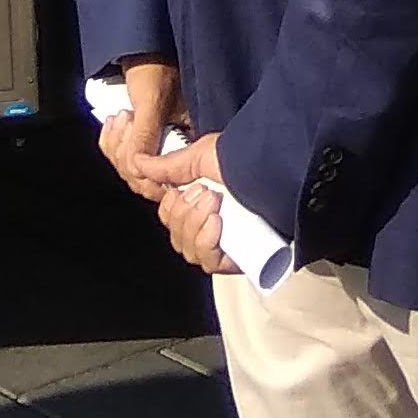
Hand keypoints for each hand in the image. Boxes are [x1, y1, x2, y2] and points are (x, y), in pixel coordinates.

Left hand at [92, 60, 180, 202]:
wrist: (140, 51)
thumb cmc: (154, 67)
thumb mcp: (151, 101)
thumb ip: (145, 136)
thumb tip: (135, 169)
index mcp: (190, 142)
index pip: (171, 178)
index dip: (149, 175)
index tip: (133, 158)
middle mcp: (176, 149)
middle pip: (146, 177)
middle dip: (127, 154)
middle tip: (127, 122)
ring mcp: (157, 146)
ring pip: (129, 168)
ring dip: (116, 145)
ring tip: (120, 116)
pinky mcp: (140, 142)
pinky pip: (119, 156)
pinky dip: (109, 142)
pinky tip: (112, 122)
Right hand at [135, 128, 236, 275]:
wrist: (281, 171)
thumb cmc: (246, 159)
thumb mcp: (204, 155)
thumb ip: (170, 165)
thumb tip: (137, 163)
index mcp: (202, 200)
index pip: (169, 216)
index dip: (171, 207)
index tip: (187, 189)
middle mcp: (212, 222)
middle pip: (176, 234)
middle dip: (185, 214)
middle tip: (208, 194)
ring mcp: (226, 242)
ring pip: (188, 248)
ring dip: (195, 226)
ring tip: (216, 205)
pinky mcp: (238, 259)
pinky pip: (207, 262)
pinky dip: (206, 244)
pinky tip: (217, 226)